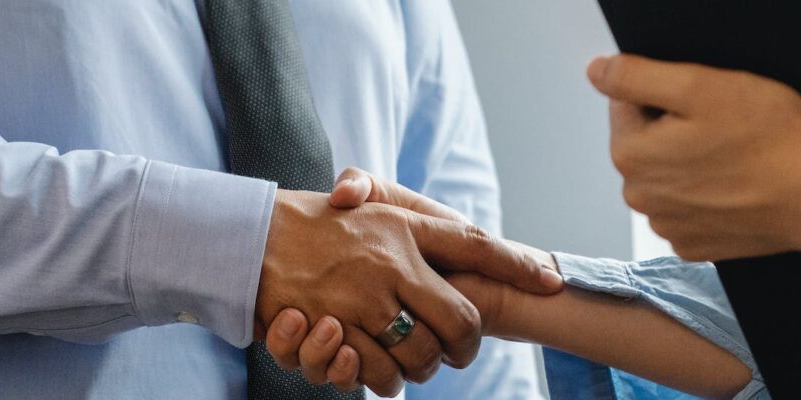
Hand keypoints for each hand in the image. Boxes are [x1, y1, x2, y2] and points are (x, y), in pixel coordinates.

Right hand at [256, 188, 562, 395]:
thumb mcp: (367, 208)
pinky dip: (386, 379)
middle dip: (468, 345)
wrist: (248, 238)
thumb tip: (462, 243)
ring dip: (425, 367)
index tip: (552, 280)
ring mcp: (364, 297)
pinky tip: (383, 372)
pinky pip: (380, 371)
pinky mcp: (337, 328)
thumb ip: (411, 227)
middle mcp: (392, 261)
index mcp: (403, 226)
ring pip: (422, 353)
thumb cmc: (312, 224)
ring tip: (419, 364)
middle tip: (462, 352)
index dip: (517, 266)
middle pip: (460, 318)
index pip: (476, 245)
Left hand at [587, 54, 800, 270]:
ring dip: (692, 164)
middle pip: (647, 143)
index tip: (703, 103)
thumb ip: (635, 76)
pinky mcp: (696, 246)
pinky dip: (708, 197)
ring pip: (669, 176)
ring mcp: (668, 226)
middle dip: (677, 130)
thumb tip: (597, 72)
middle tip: (724, 128)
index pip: (627, 104)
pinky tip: (736, 188)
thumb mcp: (698, 85)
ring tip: (734, 159)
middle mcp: (640, 197)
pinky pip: (690, 209)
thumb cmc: (767, 139)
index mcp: (630, 154)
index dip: (667, 95)